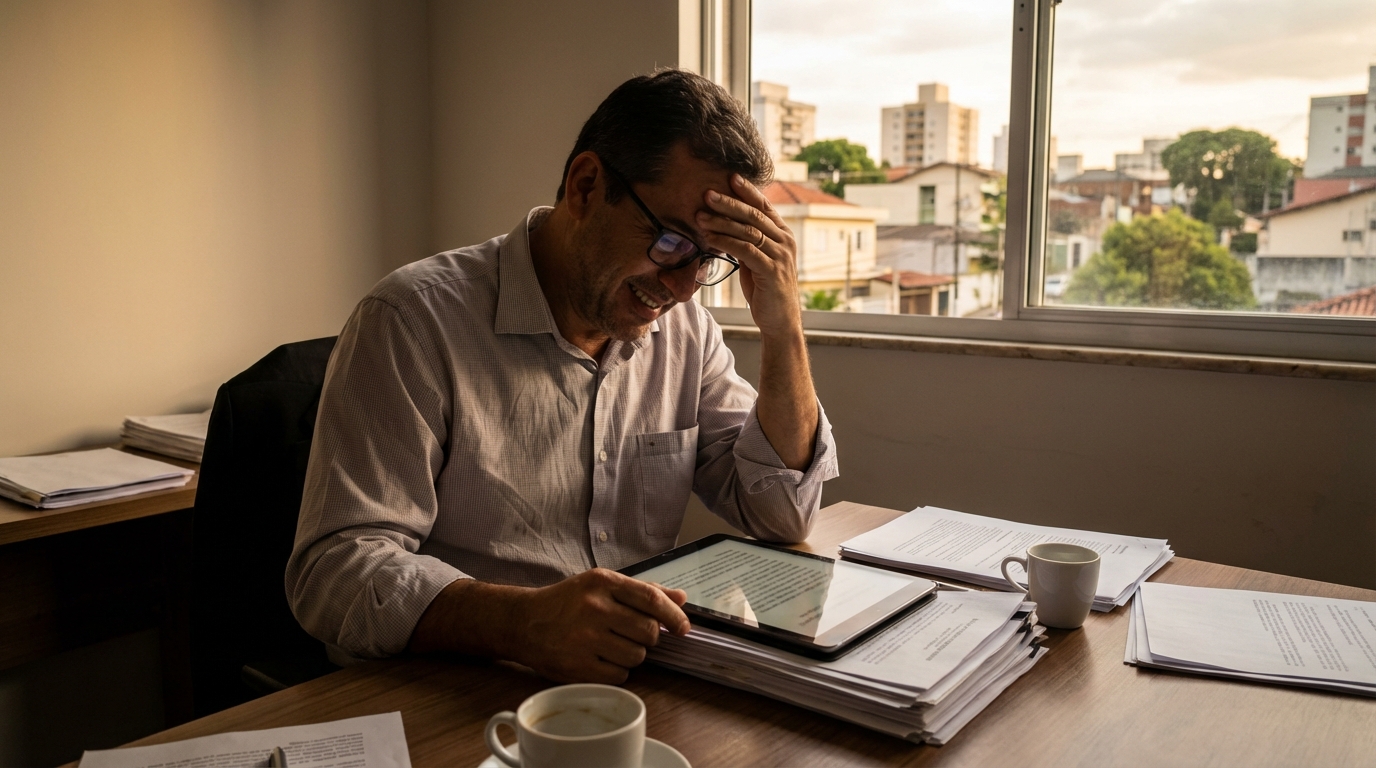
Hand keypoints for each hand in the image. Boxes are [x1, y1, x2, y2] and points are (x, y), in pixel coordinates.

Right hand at [511, 568, 689, 683]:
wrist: (522, 622)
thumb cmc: (567, 602)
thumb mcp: (600, 585)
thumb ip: (642, 591)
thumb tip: (681, 598)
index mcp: (602, 582)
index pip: (651, 599)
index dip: (673, 615)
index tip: (683, 627)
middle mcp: (594, 608)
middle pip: (648, 631)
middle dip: (647, 636)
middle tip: (631, 633)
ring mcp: (585, 639)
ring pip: (637, 656)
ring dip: (632, 654)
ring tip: (611, 645)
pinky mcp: (578, 666)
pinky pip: (620, 675)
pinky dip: (617, 670)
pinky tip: (600, 659)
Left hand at [697, 175, 802, 338]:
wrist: (780, 320)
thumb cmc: (766, 290)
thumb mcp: (757, 260)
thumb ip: (749, 242)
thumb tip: (727, 226)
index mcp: (783, 235)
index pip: (764, 207)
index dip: (748, 191)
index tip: (730, 177)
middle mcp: (785, 241)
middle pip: (754, 215)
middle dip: (729, 202)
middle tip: (707, 193)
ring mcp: (780, 255)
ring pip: (748, 231)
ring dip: (721, 222)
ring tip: (700, 216)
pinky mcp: (772, 270)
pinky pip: (745, 250)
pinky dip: (725, 241)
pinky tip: (710, 237)